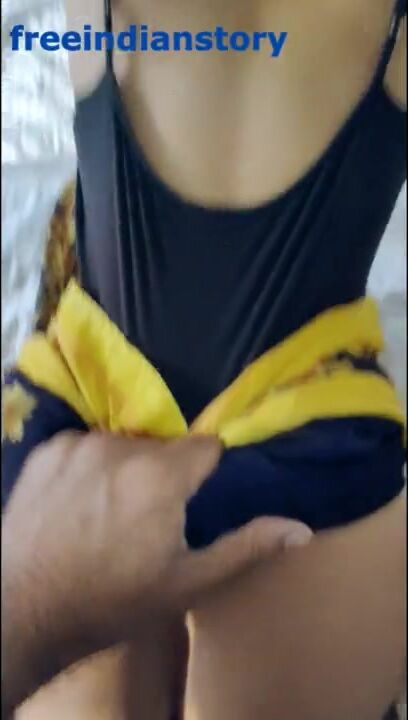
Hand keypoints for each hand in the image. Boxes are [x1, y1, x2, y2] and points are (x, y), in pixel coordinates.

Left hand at [2, 431, 311, 710]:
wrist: (24, 610)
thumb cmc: (113, 600)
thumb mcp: (186, 584)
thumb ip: (245, 548)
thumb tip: (300, 529)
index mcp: (161, 476)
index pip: (205, 446)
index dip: (204, 471)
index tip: (191, 498)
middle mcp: (120, 447)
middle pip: (163, 446)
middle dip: (164, 473)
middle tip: (148, 518)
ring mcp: (79, 444)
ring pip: (124, 444)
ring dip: (126, 467)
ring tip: (108, 512)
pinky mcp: (48, 449)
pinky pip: (86, 445)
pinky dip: (88, 465)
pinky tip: (76, 503)